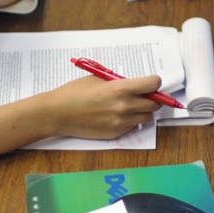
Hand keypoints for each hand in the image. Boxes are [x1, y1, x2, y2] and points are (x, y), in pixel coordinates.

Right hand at [44, 74, 162, 139]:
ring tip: (130, 105)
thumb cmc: (75, 92)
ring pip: (147, 117)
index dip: (154, 82)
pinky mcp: (115, 134)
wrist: (58, 113)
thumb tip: (136, 85)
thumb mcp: (99, 79)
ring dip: (143, 111)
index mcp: (120, 89)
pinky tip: (117, 115)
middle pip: (154, 104)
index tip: (151, 82)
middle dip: (152, 98)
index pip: (153, 84)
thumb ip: (119, 82)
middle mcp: (124, 106)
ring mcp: (121, 122)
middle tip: (144, 94)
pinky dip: (130, 121)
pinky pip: (132, 126)